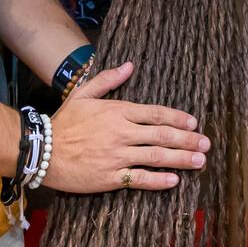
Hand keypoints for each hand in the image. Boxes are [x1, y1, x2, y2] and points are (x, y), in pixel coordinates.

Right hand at [45, 61, 209, 193]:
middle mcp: (122, 133)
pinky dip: (158, 180)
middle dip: (188, 139)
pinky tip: (174, 180)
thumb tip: (129, 66)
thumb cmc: (63, 121)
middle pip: (162, 135)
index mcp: (118, 111)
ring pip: (156, 156)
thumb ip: (107, 79)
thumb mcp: (83, 93)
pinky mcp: (110, 178)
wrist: (42, 150)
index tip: (194, 123)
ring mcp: (117, 156)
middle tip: (206, 144)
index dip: (178, 118)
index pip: (156, 113)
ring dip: (181, 159)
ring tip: (200, 161)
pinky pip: (140, 179)